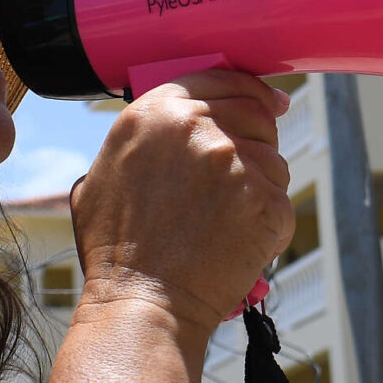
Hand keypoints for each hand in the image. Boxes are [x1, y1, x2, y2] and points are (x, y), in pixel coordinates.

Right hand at [71, 69, 294, 338]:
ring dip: (259, 181)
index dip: (247, 88)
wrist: (143, 304)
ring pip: (272, 156)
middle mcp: (198, 128)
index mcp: (156, 113)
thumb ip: (138, 139)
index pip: (219, 78)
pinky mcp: (265, 199)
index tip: (267, 100)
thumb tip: (166, 127)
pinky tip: (238, 238)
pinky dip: (267, 218)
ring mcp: (235, 163)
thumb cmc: (116, 250)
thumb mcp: (101, 175)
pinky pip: (280, 196)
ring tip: (227, 217)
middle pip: (254, 111)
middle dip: (258, 133)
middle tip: (247, 167)